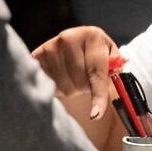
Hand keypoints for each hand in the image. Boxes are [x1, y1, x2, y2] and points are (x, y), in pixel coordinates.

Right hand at [32, 26, 120, 145]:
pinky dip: (55, 87)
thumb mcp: (111, 59)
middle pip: (79, 81)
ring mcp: (51, 46)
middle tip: (86, 80)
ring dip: (70, 89)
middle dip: (85, 87)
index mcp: (92, 35)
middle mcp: (69, 37)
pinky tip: (59, 79)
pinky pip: (47, 83)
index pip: (96, 72)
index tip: (96, 115)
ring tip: (72, 77)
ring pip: (63, 85)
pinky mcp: (37, 56)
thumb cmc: (98, 57)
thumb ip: (115, 70)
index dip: (98, 95)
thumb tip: (114, 85)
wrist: (76, 44)